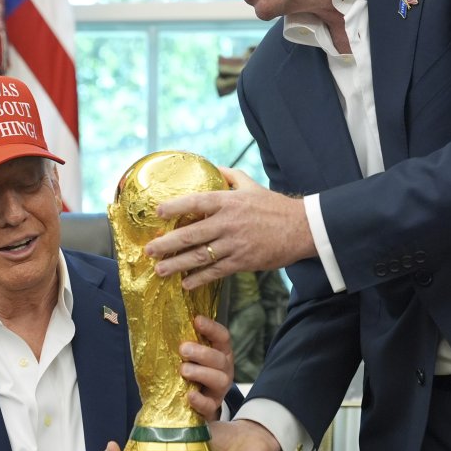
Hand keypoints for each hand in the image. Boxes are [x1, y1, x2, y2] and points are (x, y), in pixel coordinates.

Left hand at [144, 168, 315, 289]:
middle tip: (149, 250)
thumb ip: (231, 176)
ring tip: (160, 270)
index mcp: (228, 201)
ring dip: (177, 264)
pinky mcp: (243, 262)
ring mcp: (234, 243)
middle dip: (167, 243)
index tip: (157, 213)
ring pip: (199, 256)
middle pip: (191, 234)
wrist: (302, 228)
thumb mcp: (251, 185)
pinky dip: (199, 279)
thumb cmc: (274, 206)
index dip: (175, 207)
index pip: (195, 202)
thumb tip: (215, 167)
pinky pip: (216, 271)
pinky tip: (186, 283)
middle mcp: (228, 222)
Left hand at [181, 315, 233, 419]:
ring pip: (219, 380)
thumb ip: (183, 344)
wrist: (193, 402)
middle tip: (183, 349)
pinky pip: (210, 405)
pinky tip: (189, 395)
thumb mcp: (190, 356)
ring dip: (201, 373)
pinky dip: (200, 400)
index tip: (197, 320)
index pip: (222, 336)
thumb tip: (156, 327)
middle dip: (202, 353)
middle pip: (219, 358)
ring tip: (183, 370)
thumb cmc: (190, 371)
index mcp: (220, 352)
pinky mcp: (212, 407)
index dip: (211, 328)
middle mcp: (224, 369)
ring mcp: (219, 389)